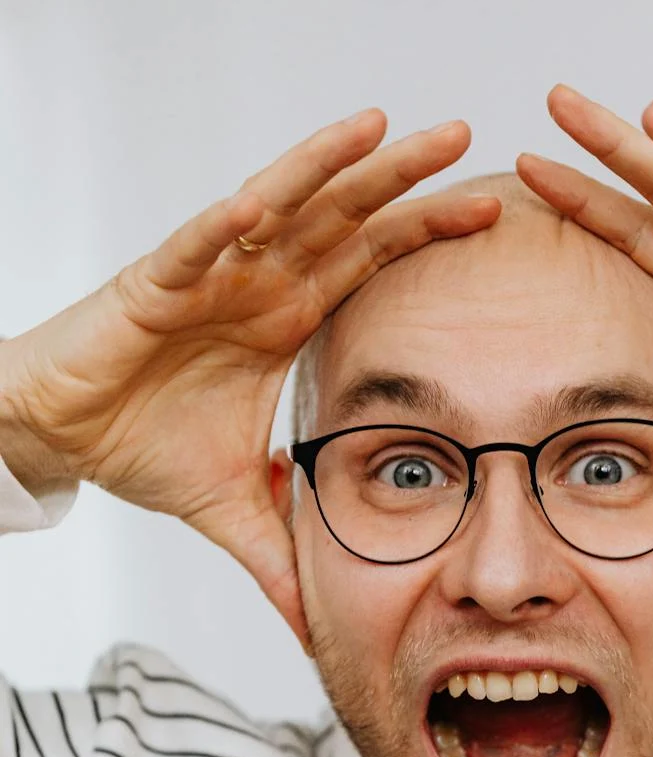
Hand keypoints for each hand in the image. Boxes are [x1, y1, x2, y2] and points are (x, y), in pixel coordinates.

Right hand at [0, 112, 500, 646]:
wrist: (61, 435)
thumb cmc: (141, 445)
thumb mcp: (234, 509)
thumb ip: (285, 558)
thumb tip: (318, 628)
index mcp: (286, 318)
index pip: (369, 263)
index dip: (423, 234)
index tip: (487, 214)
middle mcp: (258, 285)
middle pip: (342, 218)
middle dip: (400, 179)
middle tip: (464, 136)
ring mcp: (210, 277)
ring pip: (279, 208)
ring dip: (328, 167)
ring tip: (383, 129)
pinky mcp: (154, 285)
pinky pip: (195, 248)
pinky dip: (226, 228)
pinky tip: (264, 204)